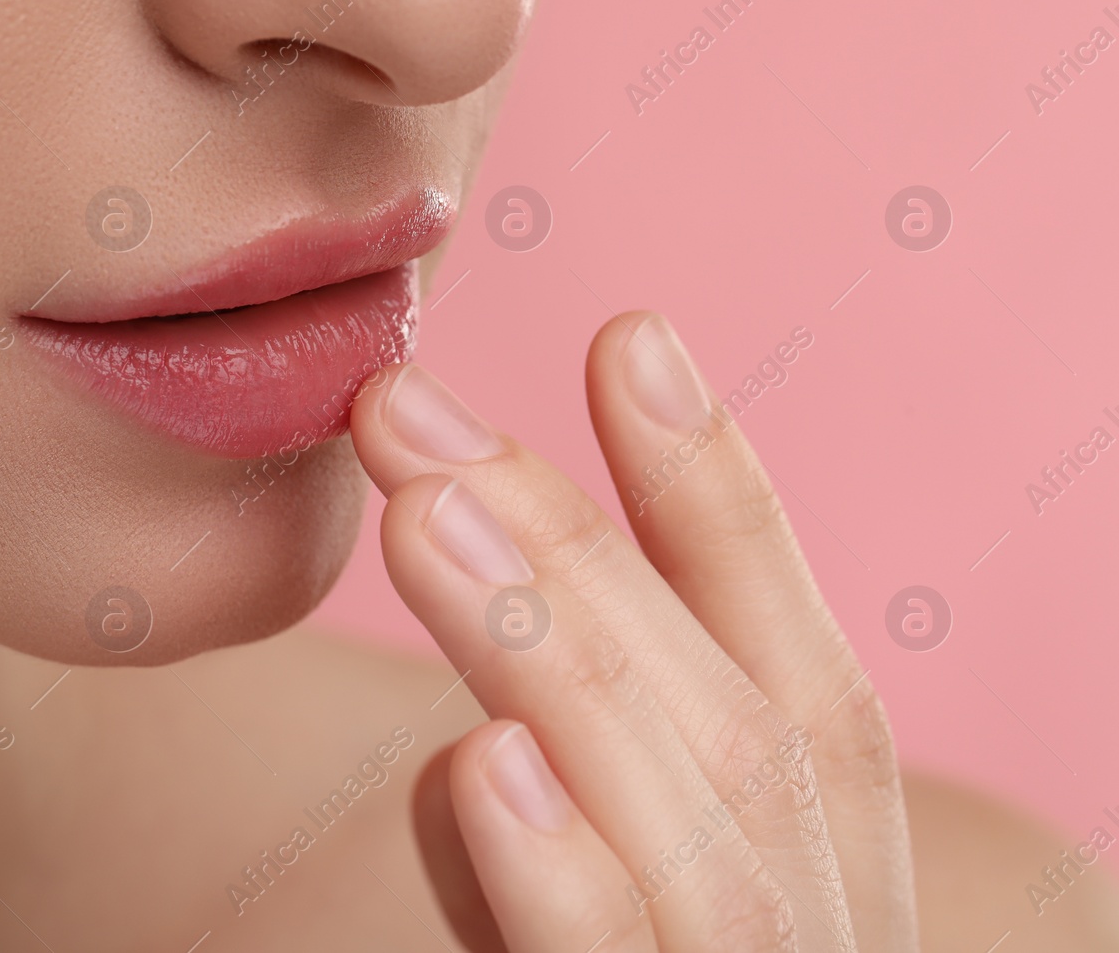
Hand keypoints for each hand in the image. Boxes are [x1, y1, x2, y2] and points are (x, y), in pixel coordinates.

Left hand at [348, 312, 917, 951]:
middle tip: (407, 405)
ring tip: (426, 514)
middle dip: (579, 549)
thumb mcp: (603, 937)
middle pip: (739, 730)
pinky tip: (488, 763)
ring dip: (560, 658)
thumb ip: (567, 844)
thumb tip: (488, 749)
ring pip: (703, 839)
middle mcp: (820, 947)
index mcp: (821, 893)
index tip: (629, 338)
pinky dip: (562, 881)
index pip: (800, 684)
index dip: (722, 504)